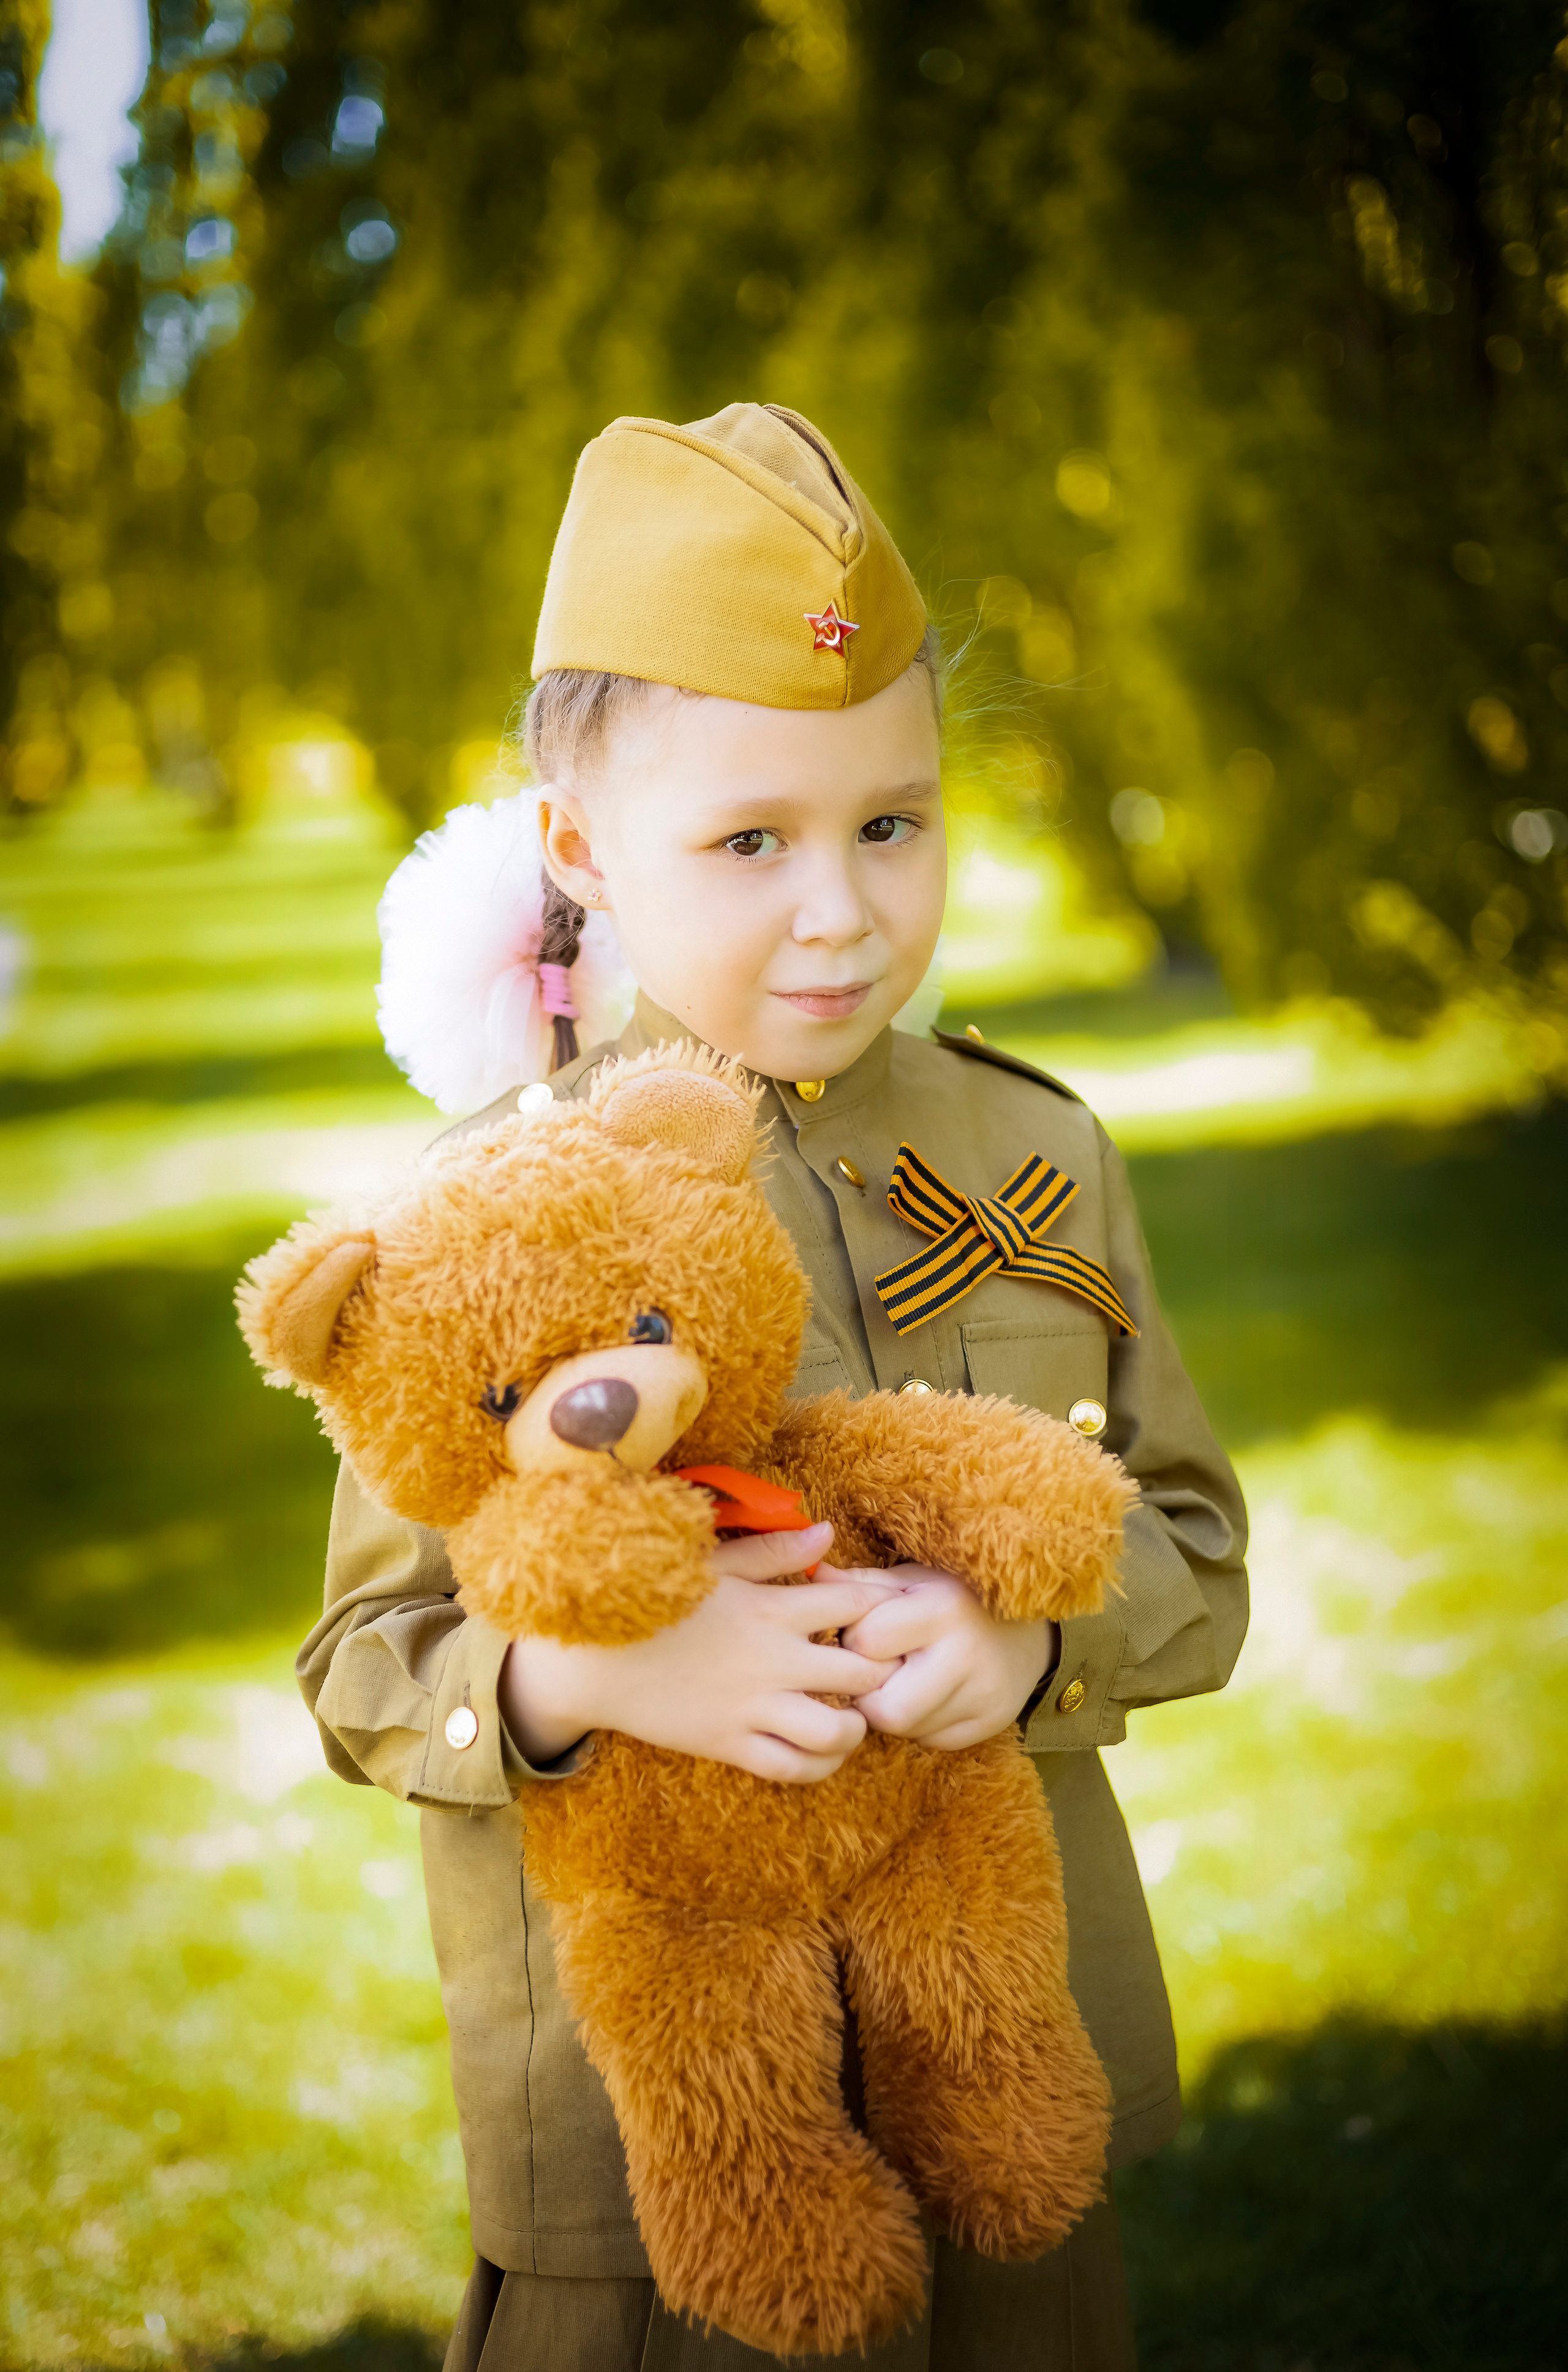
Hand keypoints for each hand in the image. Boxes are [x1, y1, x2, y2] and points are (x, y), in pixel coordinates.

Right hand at [498, 1524, 903, 1784]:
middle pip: (864, 1673)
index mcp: (771, 1608)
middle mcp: (772, 1660)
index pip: (856, 1605)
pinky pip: (793, 1769)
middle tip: (877, 1670)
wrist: (593, 1658)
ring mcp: (752, 1707)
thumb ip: (775, 1551)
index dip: (881, 1608)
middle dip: (882, 1671)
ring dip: (856, 1727)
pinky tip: (819, 1749)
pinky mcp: (729, 1744)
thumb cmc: (655, 1599)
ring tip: (851, 1715)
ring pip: (837, 1733)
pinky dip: (819, 1765)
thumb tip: (829, 1533)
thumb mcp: (714, 1562)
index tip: (880, 1613)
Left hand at [838, 1565, 1057, 1750]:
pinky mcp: (990, 1724)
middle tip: (875, 1672)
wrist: (1027, 1627)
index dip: (854, 1640)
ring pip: (906, 1730)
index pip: (868, 1643)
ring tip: (901, 1680)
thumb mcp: (911, 1579)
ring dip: (892, 1710)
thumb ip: (860, 1585)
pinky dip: (920, 1723)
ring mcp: (982, 1696)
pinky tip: (927, 1696)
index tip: (861, 1633)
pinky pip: (931, 1741)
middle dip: (869, 1694)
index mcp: (942, 1609)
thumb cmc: (953, 1597)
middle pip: (885, 1708)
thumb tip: (810, 1574)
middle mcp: (966, 1656)